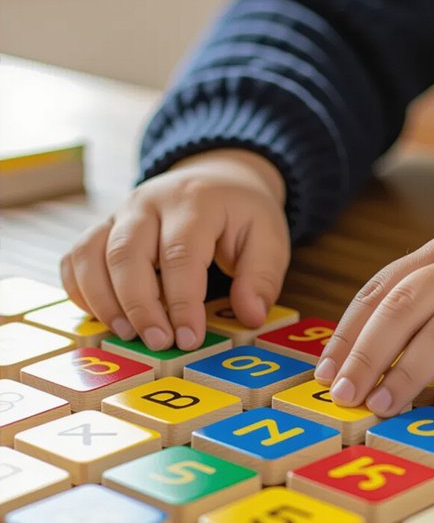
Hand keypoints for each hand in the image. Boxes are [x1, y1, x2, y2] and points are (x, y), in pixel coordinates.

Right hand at [61, 149, 289, 349]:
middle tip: (158, 343)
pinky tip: (104, 318)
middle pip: (126, 253)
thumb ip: (261, 277)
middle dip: (139, 306)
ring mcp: (118, 214)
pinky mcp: (102, 229)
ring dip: (104, 301)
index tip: (189, 338)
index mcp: (193, 202)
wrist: (216, 179)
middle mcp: (147, 203)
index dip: (182, 301)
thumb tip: (250, 315)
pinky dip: (81, 291)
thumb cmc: (240, 215)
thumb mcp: (269, 238)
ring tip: (127, 336)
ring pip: (91, 255)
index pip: (179, 254)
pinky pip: (75, 258)